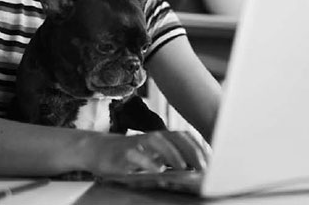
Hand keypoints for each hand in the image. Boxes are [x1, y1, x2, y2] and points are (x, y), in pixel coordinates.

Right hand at [91, 131, 209, 175]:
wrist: (98, 150)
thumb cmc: (129, 155)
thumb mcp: (151, 157)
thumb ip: (169, 160)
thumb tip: (192, 170)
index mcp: (162, 138)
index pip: (185, 137)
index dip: (199, 147)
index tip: (211, 161)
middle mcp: (152, 137)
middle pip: (176, 137)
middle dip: (191, 151)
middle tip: (202, 166)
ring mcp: (137, 143)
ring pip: (157, 142)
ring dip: (172, 154)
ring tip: (182, 167)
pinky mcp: (123, 153)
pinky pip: (137, 156)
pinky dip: (148, 163)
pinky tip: (157, 171)